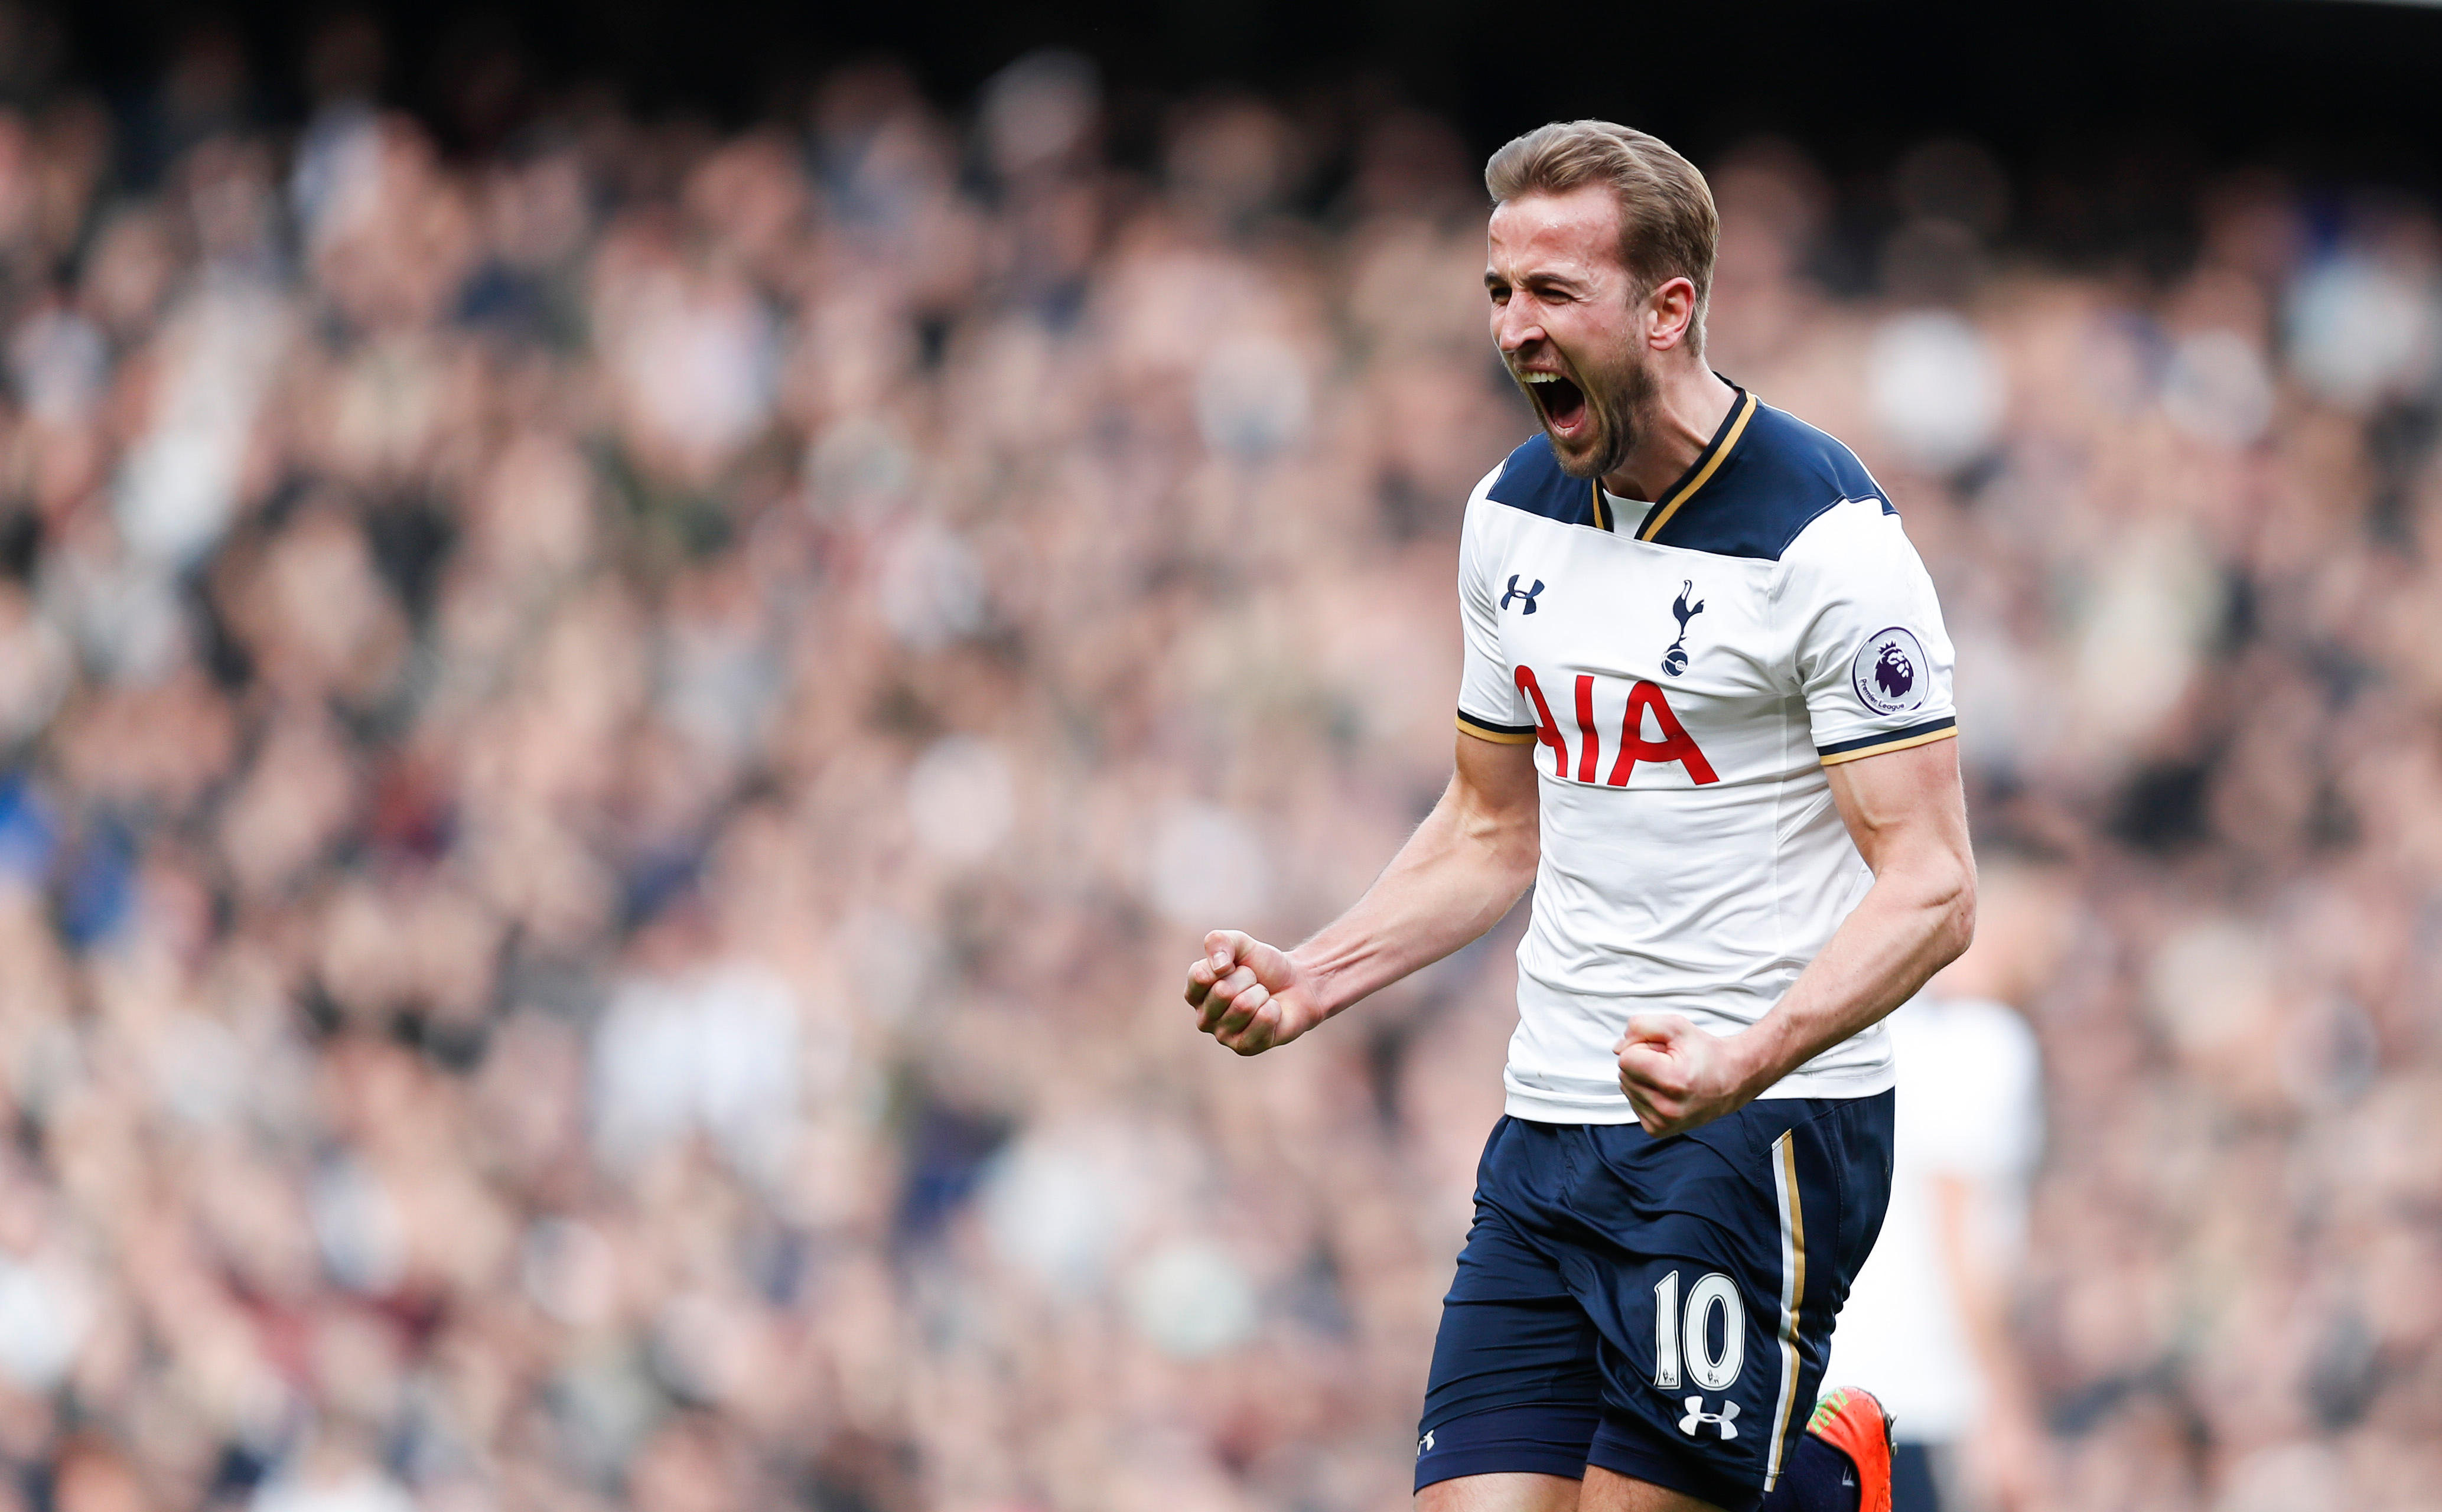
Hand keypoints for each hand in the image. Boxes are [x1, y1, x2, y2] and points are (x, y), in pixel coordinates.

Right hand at [1184, 930, 1325, 1054]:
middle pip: (1223, 991)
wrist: (1297, 984)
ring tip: (1263, 997)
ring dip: (1262, 994)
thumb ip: (1219, 941)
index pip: (1201, 976)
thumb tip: (1218, 966)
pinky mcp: (1245, 1048)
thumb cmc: (1263, 966)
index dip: (1226, 964)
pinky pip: (1262, 1020)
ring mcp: (1223, 1036)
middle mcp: (1204, 1018)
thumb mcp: (1241, 943)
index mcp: (1195, 993)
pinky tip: (1272, 1012)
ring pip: (1244, 1005)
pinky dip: (1274, 1009)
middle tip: (1254, 983)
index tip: (1236, 966)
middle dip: (1247, 979)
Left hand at [1614, 1014, 1758, 1135]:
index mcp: (1673, 1081)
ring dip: (1643, 1078)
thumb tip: (1617, 1049)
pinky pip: (1633, 1103)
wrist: (1732, 1079)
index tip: (1664, 1050)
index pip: (1625, 1058)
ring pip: (1626, 1088)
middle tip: (1670, 1063)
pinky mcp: (1658, 1130)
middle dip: (1642, 1062)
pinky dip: (1645, 1093)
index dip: (1642, 1047)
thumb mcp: (1676, 1026)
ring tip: (1671, 1077)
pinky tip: (1667, 1091)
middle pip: (1624, 1074)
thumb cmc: (1704, 1051)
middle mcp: (1667, 1108)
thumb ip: (1640, 1026)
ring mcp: (1662, 1123)